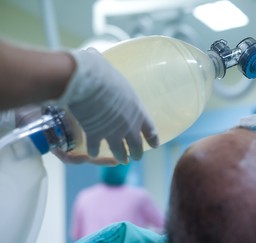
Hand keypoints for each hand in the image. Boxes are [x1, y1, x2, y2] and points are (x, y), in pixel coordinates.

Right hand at [57, 48, 158, 162]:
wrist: (87, 82)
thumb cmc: (101, 72)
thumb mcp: (112, 72)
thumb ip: (108, 73)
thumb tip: (94, 56)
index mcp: (138, 110)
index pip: (150, 129)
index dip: (153, 138)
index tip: (155, 145)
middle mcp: (129, 125)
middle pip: (136, 144)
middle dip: (137, 152)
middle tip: (136, 157)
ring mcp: (113, 132)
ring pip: (120, 151)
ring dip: (121, 156)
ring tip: (122, 160)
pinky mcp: (96, 135)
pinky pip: (96, 148)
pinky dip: (95, 151)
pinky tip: (93, 153)